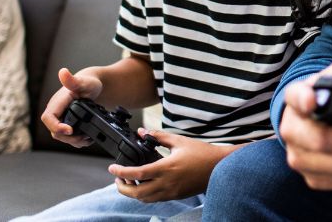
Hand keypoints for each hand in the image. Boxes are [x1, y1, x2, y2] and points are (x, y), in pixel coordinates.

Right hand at [41, 67, 102, 146]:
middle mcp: (56, 112)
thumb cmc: (88, 83)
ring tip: (87, 139)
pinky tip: (87, 139)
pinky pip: (67, 137)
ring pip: (61, 136)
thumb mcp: (84, 82)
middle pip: (54, 131)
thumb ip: (73, 80)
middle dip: (68, 137)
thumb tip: (63, 72)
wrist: (94, 87)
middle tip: (83, 138)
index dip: (56, 126)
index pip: (48, 118)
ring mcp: (61, 118)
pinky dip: (76, 141)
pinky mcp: (67, 124)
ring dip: (73, 141)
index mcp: (57, 102)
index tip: (70, 130)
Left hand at [110, 130, 236, 201]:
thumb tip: (143, 132)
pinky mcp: (175, 196)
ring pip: (144, 199)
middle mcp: (167, 183)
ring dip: (133, 192)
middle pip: (136, 193)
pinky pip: (155, 199)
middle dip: (122, 188)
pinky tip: (146, 183)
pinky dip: (145, 194)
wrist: (219, 167)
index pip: (137, 174)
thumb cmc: (202, 153)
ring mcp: (171, 192)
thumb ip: (159, 137)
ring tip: (131, 180)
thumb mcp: (179, 141)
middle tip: (118, 178)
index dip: (121, 172)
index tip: (112, 168)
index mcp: (166, 168)